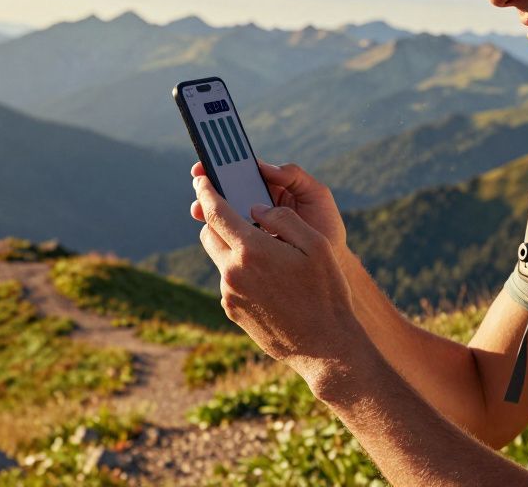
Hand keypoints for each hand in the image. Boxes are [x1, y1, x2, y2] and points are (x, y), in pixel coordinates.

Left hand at [192, 173, 365, 382]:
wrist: (325, 346)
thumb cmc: (326, 292)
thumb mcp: (316, 245)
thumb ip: (283, 218)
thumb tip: (256, 208)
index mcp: (252, 250)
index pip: (216, 212)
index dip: (206, 192)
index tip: (201, 181)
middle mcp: (233, 272)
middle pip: (210, 234)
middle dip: (218, 220)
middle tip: (237, 215)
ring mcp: (230, 294)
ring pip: (220, 259)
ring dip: (232, 249)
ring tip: (265, 255)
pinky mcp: (232, 312)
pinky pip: (229, 282)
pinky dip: (240, 273)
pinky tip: (269, 282)